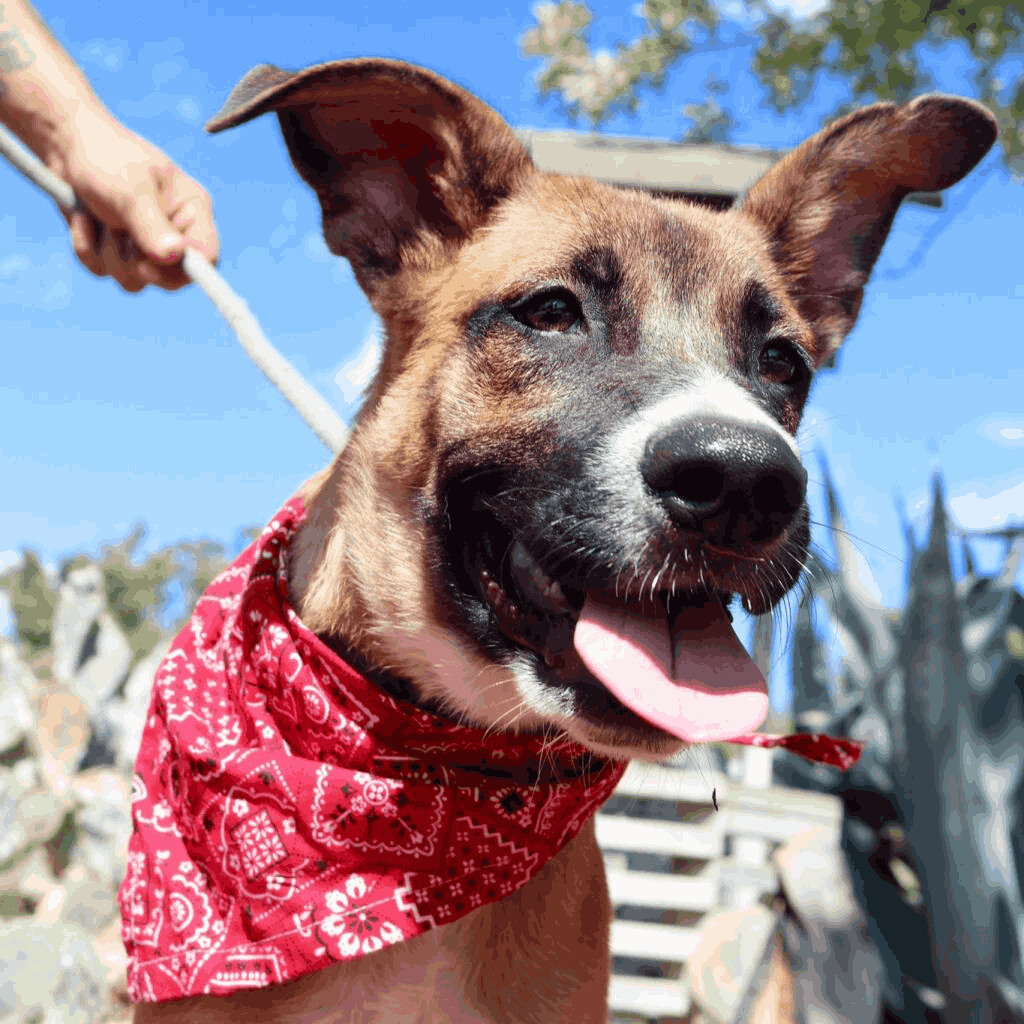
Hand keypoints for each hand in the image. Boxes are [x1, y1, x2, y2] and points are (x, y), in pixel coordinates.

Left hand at [53, 109, 217, 291]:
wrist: (65, 144)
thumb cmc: (107, 156)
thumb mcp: (131, 190)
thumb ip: (152, 225)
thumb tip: (173, 256)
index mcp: (191, 213)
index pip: (206, 258)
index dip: (184, 270)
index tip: (149, 265)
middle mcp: (173, 234)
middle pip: (169, 279)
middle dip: (135, 260)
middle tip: (117, 230)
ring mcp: (143, 246)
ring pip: (133, 280)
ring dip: (106, 251)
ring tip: (99, 217)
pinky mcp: (115, 251)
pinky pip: (102, 271)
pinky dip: (86, 245)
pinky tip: (84, 219)